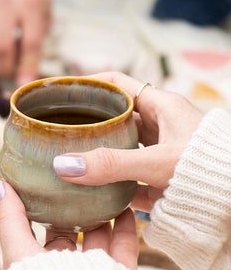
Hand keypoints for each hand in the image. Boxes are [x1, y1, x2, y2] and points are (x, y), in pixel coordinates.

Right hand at [0, 0, 50, 84]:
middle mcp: (5, 3)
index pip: (29, 43)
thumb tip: (27, 75)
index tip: (24, 85)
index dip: (27, 68)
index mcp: (31, 4)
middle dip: (7, 69)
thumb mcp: (45, 10)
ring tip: (3, 56)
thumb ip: (38, 40)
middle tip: (12, 72)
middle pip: (2, 49)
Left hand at [0, 180, 138, 269]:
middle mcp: (67, 269)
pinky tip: (126, 208)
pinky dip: (126, 228)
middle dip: (75, 209)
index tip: (49, 182)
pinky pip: (124, 248)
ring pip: (100, 238)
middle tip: (79, 183)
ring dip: (103, 214)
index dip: (45, 208)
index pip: (43, 230)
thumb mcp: (18, 252)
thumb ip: (10, 220)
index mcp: (41, 265)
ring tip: (104, 189)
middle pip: (74, 232)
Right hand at [53, 71, 203, 211]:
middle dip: (87, 120)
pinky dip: (109, 179)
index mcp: (160, 106)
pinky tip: (91, 186)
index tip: (63, 92)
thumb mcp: (159, 162)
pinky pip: (126, 173)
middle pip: (114, 114)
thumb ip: (112, 164)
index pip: (116, 83)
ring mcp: (157, 150)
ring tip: (70, 155)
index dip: (89, 83)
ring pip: (118, 144)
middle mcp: (158, 124)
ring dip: (97, 150)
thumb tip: (64, 165)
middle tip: (60, 127)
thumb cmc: (210, 169)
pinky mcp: (157, 175)